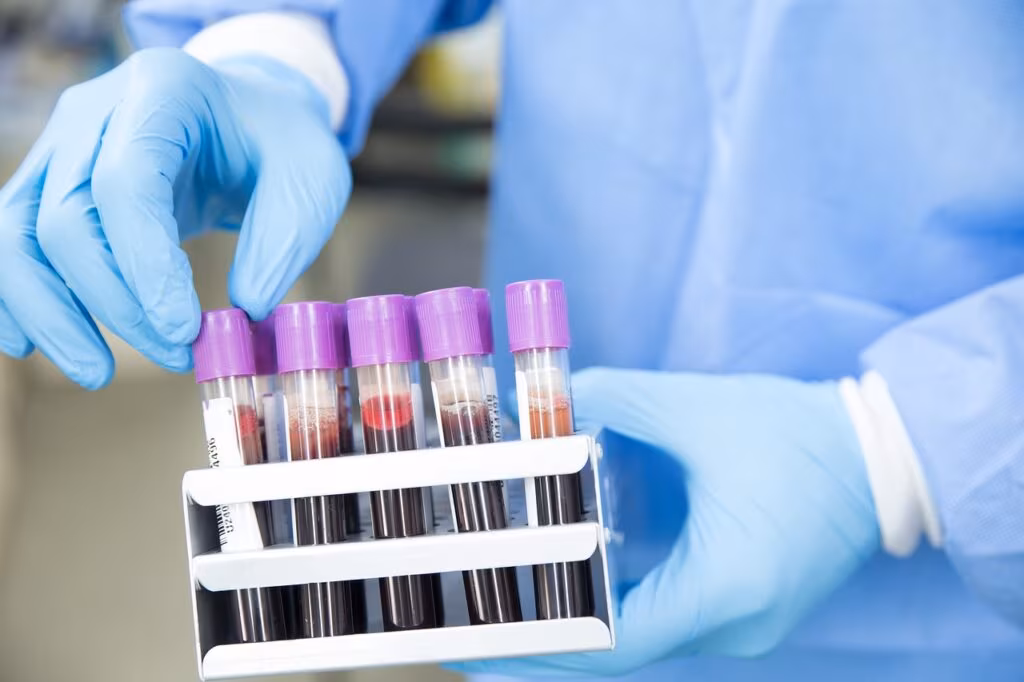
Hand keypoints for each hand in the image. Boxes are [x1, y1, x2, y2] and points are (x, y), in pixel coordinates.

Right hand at [0, 48, 349, 386]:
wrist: (251, 115)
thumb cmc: (283, 145)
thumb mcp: (311, 180)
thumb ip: (282, 241)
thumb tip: (245, 310)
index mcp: (163, 92)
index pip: (126, 183)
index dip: (145, 266)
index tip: (183, 331)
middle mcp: (93, 112)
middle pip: (65, 218)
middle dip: (114, 304)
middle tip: (176, 356)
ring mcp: (60, 146)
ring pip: (16, 234)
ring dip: (48, 313)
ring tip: (96, 372)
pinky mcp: (47, 182)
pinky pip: (8, 240)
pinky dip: (13, 296)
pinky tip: (29, 343)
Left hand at [454, 369, 879, 676]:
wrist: (884, 456)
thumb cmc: (799, 434)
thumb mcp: (696, 408)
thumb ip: (612, 398)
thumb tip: (551, 403)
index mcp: (726, 585)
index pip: (614, 641)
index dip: (543, 643)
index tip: (487, 639)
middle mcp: (737, 623)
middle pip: (622, 646)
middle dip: (551, 631)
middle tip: (486, 619)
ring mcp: (746, 624)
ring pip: (644, 633)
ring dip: (586, 611)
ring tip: (521, 592)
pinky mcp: (747, 608)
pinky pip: (669, 616)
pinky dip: (621, 599)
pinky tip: (582, 572)